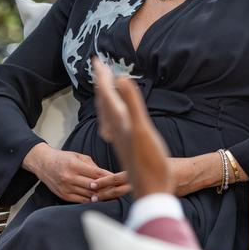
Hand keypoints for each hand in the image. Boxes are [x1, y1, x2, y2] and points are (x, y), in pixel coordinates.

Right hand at [22, 143, 114, 203]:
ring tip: (111, 195)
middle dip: (107, 188)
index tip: (118, 180)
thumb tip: (107, 175)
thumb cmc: (62, 158)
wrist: (43, 163)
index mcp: (74, 165)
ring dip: (101, 196)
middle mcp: (69, 177)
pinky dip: (91, 200)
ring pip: (88, 194)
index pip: (96, 174)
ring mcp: (66, 188)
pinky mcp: (64, 195)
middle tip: (118, 189)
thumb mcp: (78, 156)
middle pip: (94, 186)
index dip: (109, 178)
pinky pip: (81, 200)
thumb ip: (92, 166)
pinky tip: (98, 198)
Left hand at [93, 58, 172, 199]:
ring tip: (104, 88)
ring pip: (107, 114)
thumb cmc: (150, 163)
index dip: (102, 76)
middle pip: (104, 102)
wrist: (152, 191)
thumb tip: (120, 78)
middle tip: (98, 67)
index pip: (106, 93)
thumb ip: (132, 104)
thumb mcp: (142, 130)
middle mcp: (116, 129)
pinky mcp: (125, 146)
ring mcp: (119, 138)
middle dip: (101, 83)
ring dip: (105, 98)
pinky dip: (112, 115)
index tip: (96, 59)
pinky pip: (113, 125)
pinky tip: (114, 119)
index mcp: (119, 121)